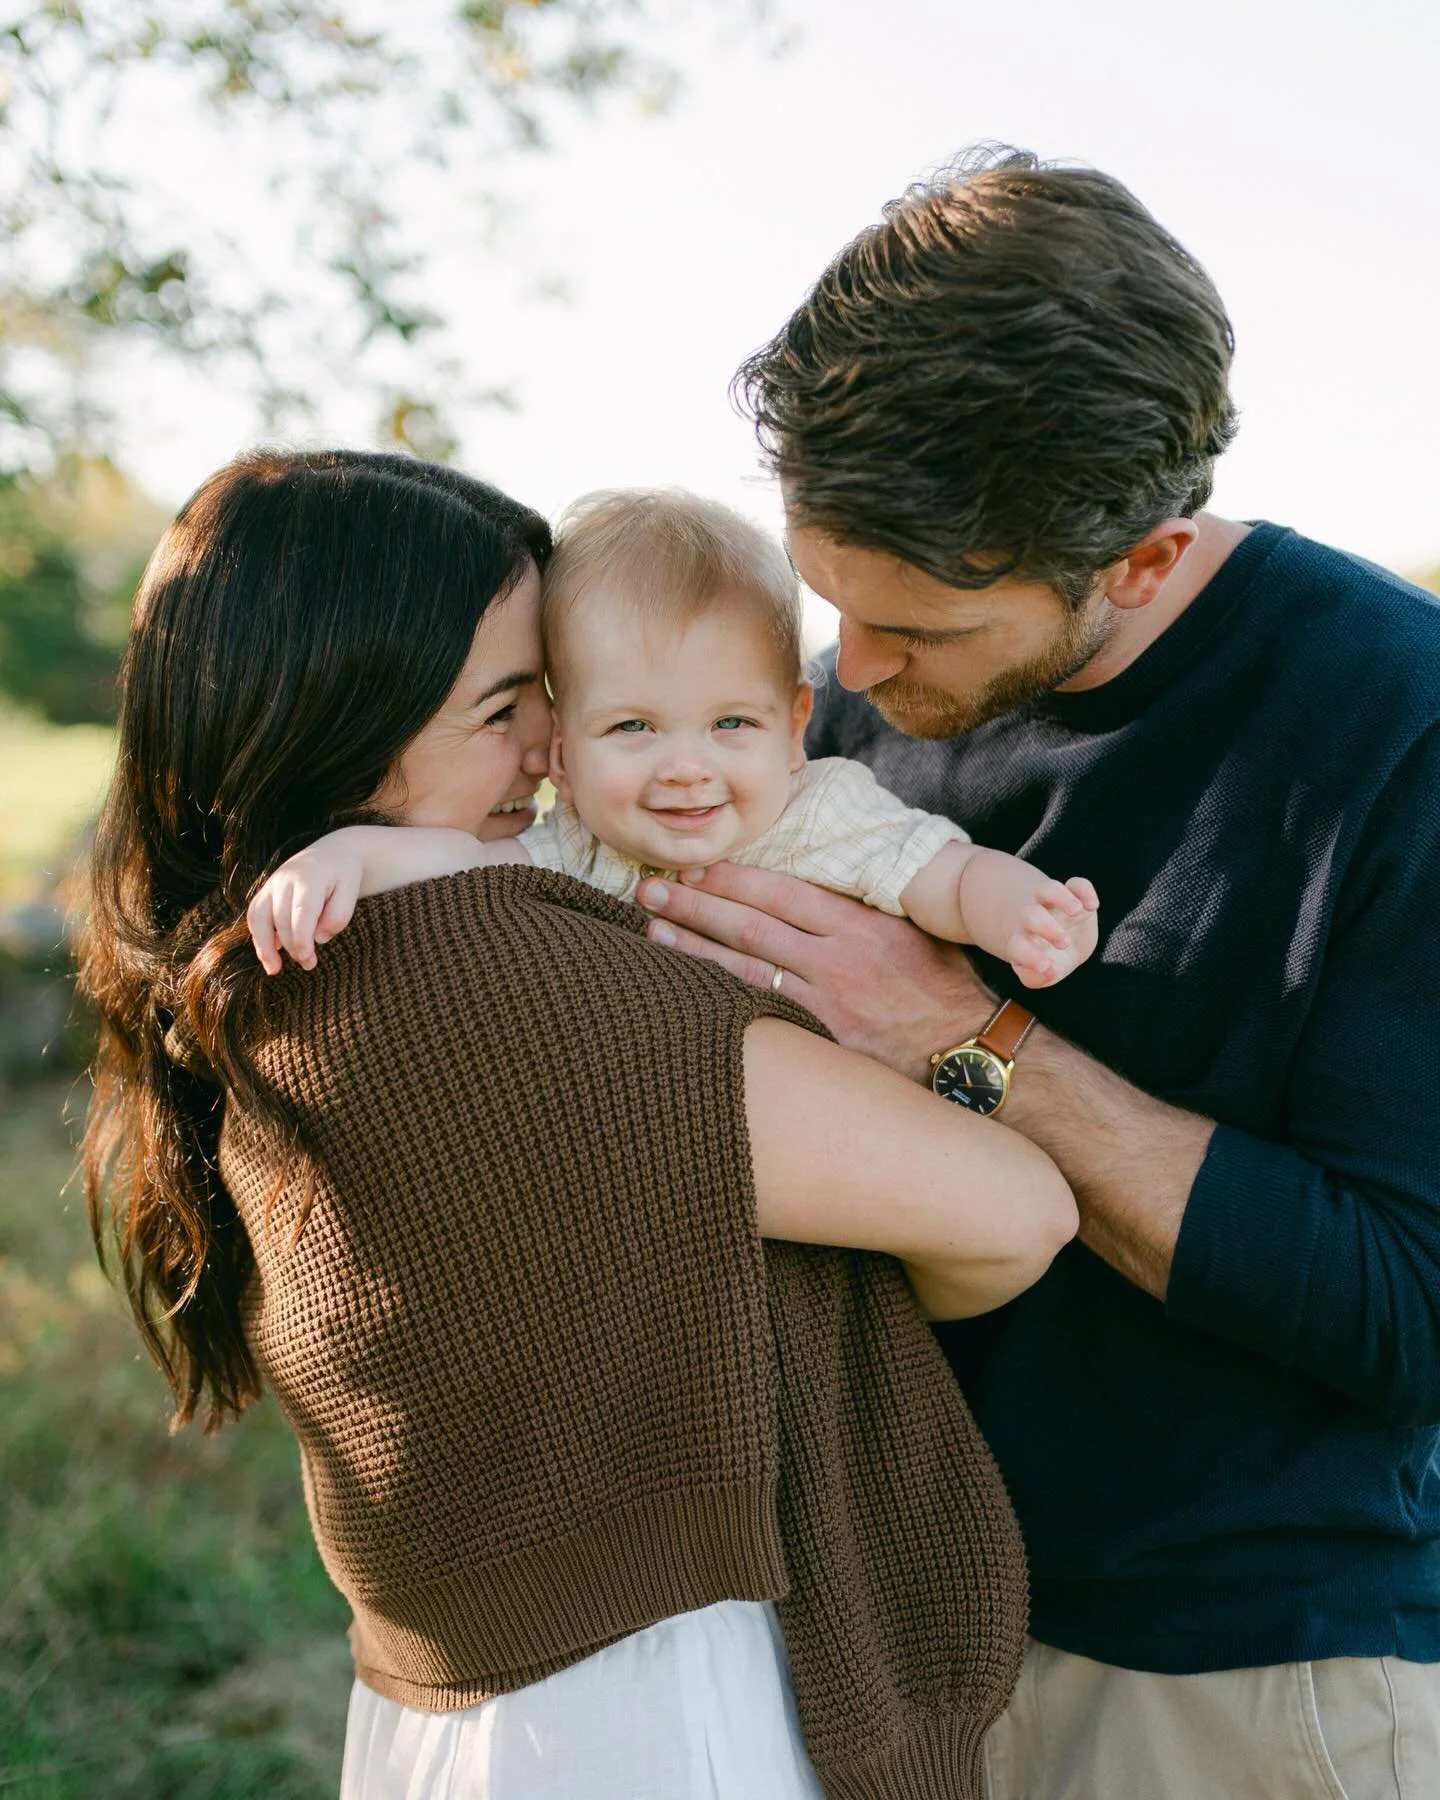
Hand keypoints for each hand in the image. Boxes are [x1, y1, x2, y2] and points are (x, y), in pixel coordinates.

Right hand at [247, 839, 364, 973]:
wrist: (332, 854)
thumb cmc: (343, 876)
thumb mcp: (351, 893)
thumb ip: (338, 917)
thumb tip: (317, 939)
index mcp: (310, 877)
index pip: (301, 912)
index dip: (301, 939)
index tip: (307, 959)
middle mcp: (285, 879)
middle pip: (281, 919)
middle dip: (292, 946)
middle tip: (309, 964)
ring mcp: (271, 884)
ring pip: (258, 917)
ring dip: (264, 946)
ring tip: (274, 969)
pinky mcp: (265, 892)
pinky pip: (254, 916)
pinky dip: (258, 937)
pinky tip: (270, 956)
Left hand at [639, 863, 995, 1080]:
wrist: (970, 1050)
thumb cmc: (942, 984)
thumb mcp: (914, 928)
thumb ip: (864, 902)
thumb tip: (820, 869)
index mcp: (861, 924)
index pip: (782, 892)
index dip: (733, 877)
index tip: (696, 865)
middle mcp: (838, 961)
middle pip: (751, 927)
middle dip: (696, 904)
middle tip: (650, 888)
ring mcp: (826, 1005)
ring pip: (744, 971)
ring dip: (693, 949)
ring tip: (652, 931)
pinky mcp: (820, 1041)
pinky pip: (758, 1014)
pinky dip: (718, 998)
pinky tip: (684, 988)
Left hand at [1006, 875, 1099, 988]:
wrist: (1062, 940)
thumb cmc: (1049, 959)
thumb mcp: (1043, 974)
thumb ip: (1039, 977)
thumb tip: (1048, 970)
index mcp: (1022, 941)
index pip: (1017, 946)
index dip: (1029, 956)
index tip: (1046, 966)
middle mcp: (1033, 919)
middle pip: (1031, 915)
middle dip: (1046, 927)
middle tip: (1065, 942)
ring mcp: (1052, 903)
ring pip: (1048, 889)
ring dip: (1062, 898)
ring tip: (1076, 910)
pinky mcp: (1073, 894)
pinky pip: (1076, 884)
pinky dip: (1084, 890)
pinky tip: (1093, 906)